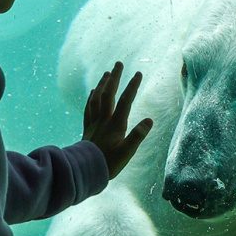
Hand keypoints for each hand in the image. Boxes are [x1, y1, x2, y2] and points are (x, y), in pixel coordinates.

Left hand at [83, 61, 152, 178]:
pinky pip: (88, 109)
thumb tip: (150, 120)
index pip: (125, 101)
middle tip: (118, 63)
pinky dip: (91, 98)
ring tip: (107, 73)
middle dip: (115, 78)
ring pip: (97, 99)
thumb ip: (138, 136)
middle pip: (108, 94)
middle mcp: (104, 120)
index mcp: (115, 124)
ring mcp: (94, 123)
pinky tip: (93, 91)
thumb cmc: (109, 163)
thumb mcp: (127, 152)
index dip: (132, 87)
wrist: (85, 171)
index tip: (138, 73)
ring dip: (102, 84)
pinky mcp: (87, 128)